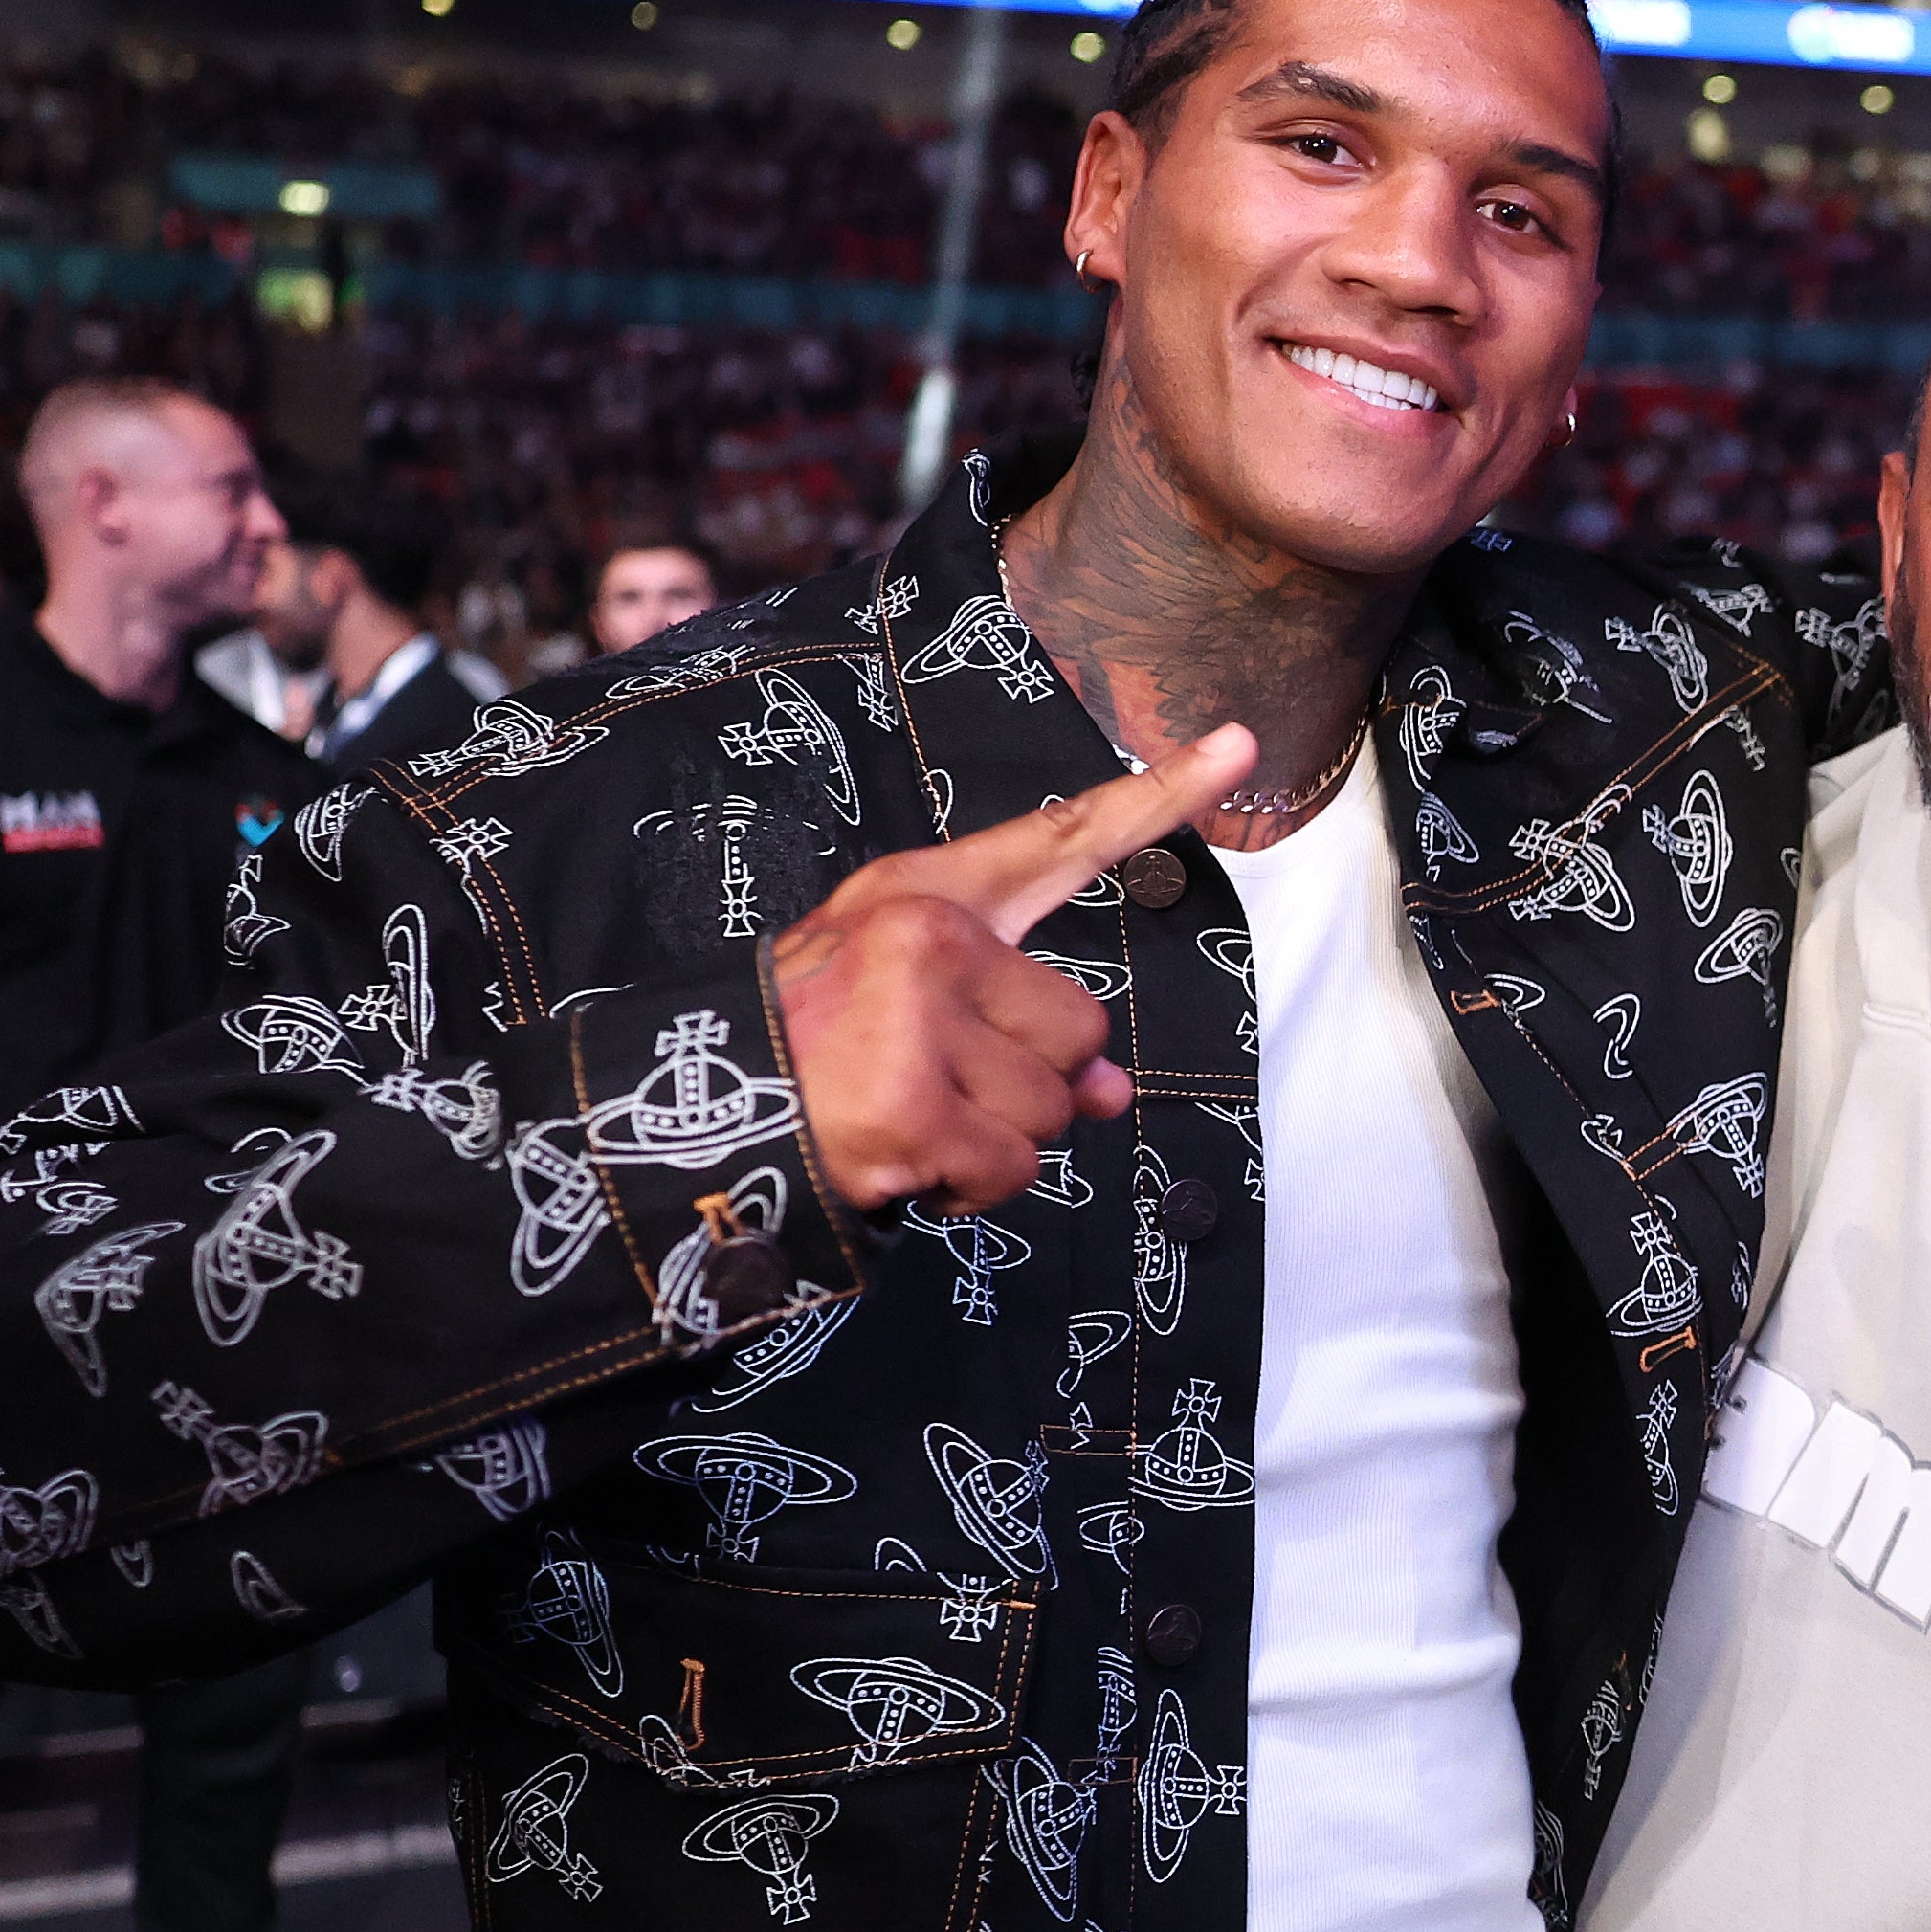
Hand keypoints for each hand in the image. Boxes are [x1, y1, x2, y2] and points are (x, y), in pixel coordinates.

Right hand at [771, 731, 1248, 1215]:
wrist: (694, 1110)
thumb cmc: (807, 1046)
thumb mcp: (904, 996)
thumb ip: (1019, 1019)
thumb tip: (1110, 1089)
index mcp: (926, 897)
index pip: (1062, 839)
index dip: (1161, 793)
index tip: (1236, 746)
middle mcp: (927, 939)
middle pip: (1080, 1032)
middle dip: (1029, 1083)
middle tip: (936, 1082)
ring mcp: (919, 1020)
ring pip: (1053, 1107)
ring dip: (994, 1139)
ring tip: (910, 1116)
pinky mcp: (914, 1104)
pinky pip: (1012, 1165)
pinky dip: (970, 1185)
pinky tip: (906, 1158)